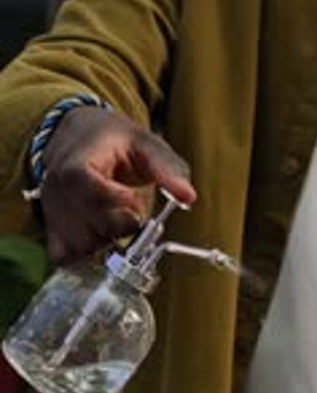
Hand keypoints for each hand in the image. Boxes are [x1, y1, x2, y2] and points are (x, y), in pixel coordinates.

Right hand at [40, 107, 195, 262]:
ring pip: (81, 247)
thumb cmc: (113, 140)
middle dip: (121, 225)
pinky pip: (65, 257)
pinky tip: (100, 236)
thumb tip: (188, 197)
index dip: (117, 201)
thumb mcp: (146, 144)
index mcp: (75, 164)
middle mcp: (57, 190)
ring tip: (115, 218)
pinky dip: (87, 254)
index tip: (135, 198)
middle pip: (90, 228)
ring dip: (107, 241)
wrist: (79, 135)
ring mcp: (52, 212)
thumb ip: (168, 169)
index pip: (89, 191)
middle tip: (132, 209)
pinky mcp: (52, 229)